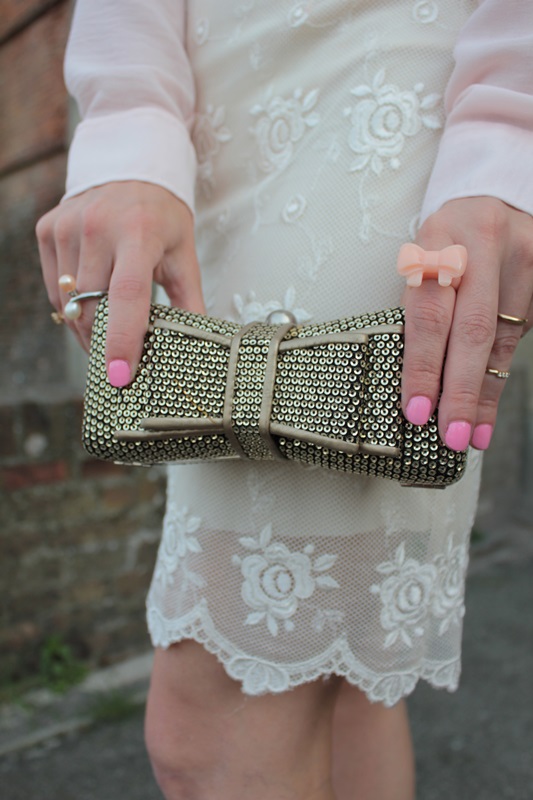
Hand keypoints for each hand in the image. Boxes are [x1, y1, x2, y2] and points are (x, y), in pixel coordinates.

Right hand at [36, 181, 203, 385]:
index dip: (123, 339)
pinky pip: (54, 288)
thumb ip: (189, 302)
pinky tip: (91, 307)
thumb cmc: (163, 217)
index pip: (127, 294)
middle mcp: (98, 227)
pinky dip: (72, 308)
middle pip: (93, 307)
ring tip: (107, 336)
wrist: (129, 166)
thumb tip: (200, 349)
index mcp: (139, 233)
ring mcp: (68, 226)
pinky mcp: (48, 229)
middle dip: (105, 344)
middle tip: (121, 364)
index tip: (121, 376)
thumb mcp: (184, 255)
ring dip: (87, 329)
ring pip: (70, 303)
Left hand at [401, 197, 532, 450]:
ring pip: (503, 338)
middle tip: (450, 437)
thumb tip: (414, 382)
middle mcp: (485, 246)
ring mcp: (525, 258)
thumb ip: (422, 307)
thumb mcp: (424, 258)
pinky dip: (500, 376)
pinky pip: (520, 335)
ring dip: (484, 394)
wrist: (496, 194)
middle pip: (474, 330)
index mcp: (440, 239)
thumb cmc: (447, 238)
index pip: (430, 312)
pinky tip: (488, 407)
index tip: (415, 412)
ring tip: (471, 435)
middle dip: (460, 390)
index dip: (422, 366)